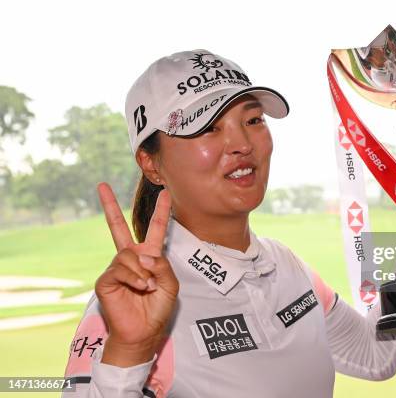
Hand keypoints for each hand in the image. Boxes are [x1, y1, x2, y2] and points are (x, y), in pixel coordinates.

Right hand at [95, 182, 178, 366]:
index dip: (161, 211)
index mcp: (150, 256)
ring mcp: (117, 267)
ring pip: (128, 254)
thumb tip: (143, 255)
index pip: (156, 229)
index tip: (165, 192)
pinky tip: (140, 287)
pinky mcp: (106, 280)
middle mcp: (131, 258)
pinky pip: (120, 269)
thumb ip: (162, 266)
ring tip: (148, 286)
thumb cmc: (157, 308)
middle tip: (102, 186)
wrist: (143, 331)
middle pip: (118, 227)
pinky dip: (134, 277)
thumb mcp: (170, 285)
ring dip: (142, 271)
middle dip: (110, 206)